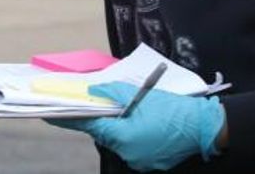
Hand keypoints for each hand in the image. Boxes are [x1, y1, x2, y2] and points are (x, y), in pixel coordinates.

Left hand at [45, 85, 224, 171]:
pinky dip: (132, 135)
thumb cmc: (175, 111)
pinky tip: (143, 122)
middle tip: (96, 104)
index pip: (88, 126)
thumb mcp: (142, 96)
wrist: (206, 128)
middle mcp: (128, 153)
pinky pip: (132, 147)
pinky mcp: (149, 163)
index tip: (48, 114)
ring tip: (132, 110)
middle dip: (100, 119)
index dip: (67, 119)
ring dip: (120, 126)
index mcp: (124, 136)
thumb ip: (114, 92)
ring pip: (118, 141)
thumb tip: (94, 91)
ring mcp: (139, 161)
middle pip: (103, 134)